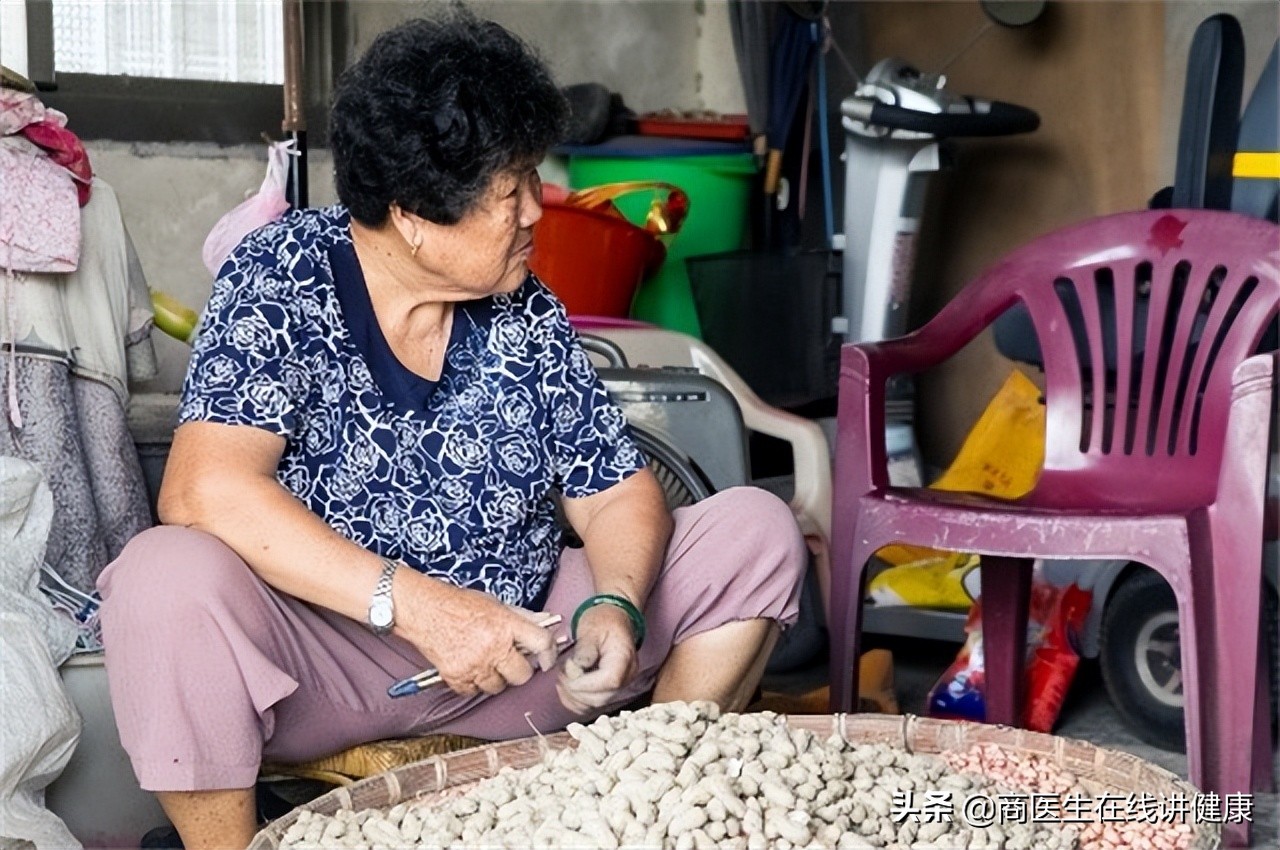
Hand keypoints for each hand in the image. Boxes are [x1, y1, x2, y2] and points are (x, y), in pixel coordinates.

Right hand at [398, 579, 557, 697]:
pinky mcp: (456, 677)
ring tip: (486, 662)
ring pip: (498, 687)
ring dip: (496, 678)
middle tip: (511, 661)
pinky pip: (474, 692)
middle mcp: (493, 646)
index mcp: (506, 624)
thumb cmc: (458, 604)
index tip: (547, 659)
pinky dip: (473, 683)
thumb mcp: (495, 604)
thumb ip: (520, 618)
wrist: (424, 609)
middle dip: (520, 670)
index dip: (549, 654)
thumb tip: (544, 626)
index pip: (541, 643)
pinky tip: (469, 667)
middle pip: (522, 675)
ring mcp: (474, 664)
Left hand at [556, 603, 638, 713]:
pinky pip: (593, 703)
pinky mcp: (611, 689)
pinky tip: (566, 687)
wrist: (613, 618)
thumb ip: (585, 650)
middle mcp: (627, 676)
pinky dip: (577, 700)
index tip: (566, 674)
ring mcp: (620, 685)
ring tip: (562, 680)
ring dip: (574, 697)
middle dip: (575, 691)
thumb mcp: (591, 628)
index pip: (609, 681)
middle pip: (601, 697)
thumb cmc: (603, 620)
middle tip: (560, 676)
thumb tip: (576, 670)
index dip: (584, 683)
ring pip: (595, 704)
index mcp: (624, 658)